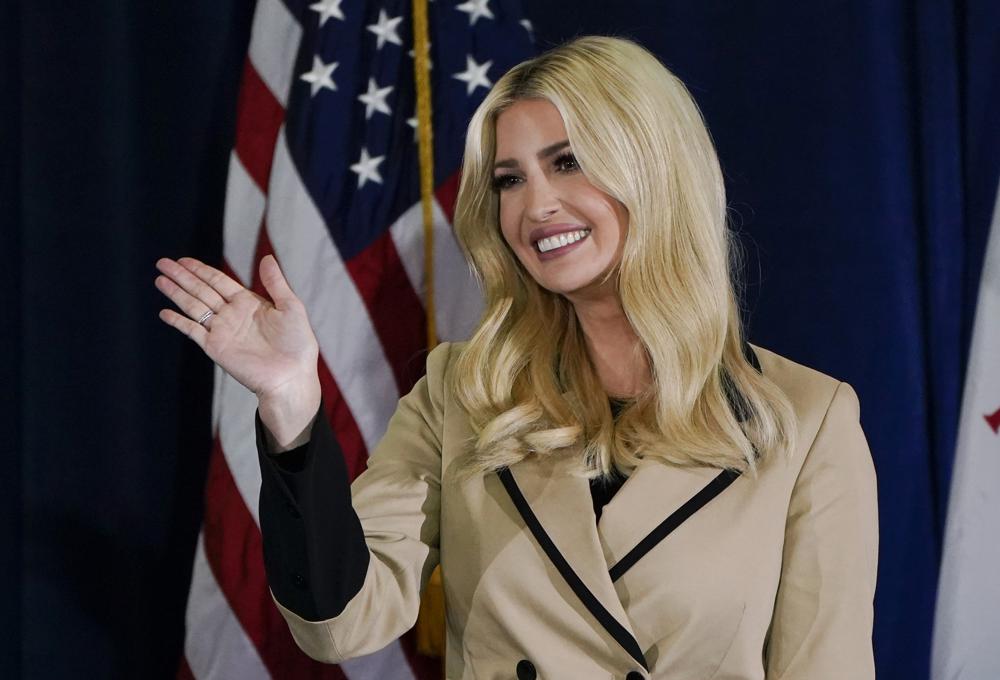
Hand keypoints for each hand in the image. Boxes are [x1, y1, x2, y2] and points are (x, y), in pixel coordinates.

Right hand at [155, 255, 320, 443]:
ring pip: (193, 306)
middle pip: (201, 290)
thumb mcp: (291, 307)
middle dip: (182, 276)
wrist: (291, 377)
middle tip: (163, 262)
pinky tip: (165, 312)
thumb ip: (276, 283)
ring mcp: (222, 331)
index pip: (218, 281)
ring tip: (160, 279)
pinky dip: (178, 321)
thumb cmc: (297, 344)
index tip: (183, 260)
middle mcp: (232, 315)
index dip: (201, 270)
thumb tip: (266, 258)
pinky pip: (193, 331)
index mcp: (248, 303)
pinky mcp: (216, 347)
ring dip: (176, 293)